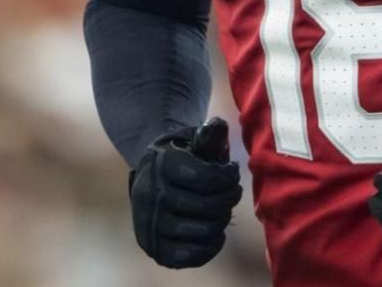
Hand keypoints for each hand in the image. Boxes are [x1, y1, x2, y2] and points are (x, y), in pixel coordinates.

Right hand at [128, 118, 242, 267]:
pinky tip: (216, 232)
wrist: (151, 177)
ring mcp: (149, 224)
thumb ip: (208, 134)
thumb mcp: (192, 139)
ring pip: (201, 232)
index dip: (228, 177)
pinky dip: (210, 246)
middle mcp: (149, 194)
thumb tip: (218, 125)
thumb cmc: (182, 155)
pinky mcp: (154, 247)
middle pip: (206, 206)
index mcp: (160, 164)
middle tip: (232, 193)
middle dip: (228, 199)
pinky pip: (189, 256)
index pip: (205, 177)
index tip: (232, 172)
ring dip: (221, 221)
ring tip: (223, 209)